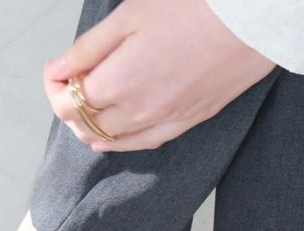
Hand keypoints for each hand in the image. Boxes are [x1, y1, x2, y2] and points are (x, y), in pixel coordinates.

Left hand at [42, 0, 277, 151]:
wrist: (251, 24)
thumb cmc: (194, 8)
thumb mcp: (130, 16)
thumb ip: (89, 49)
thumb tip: (58, 70)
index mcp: (119, 82)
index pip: (66, 101)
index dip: (52, 87)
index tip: (54, 70)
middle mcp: (136, 113)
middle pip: (84, 125)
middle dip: (66, 105)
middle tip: (67, 83)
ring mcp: (161, 123)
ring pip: (110, 141)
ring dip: (90, 127)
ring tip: (86, 108)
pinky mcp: (184, 125)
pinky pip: (142, 144)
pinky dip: (119, 141)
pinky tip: (112, 133)